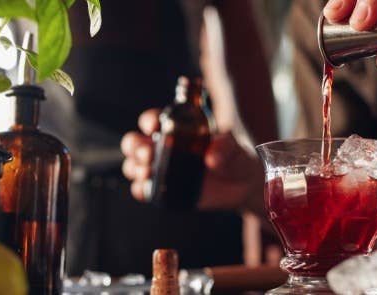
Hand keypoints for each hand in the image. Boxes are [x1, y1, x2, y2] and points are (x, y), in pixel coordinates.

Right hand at [120, 109, 263, 210]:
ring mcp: (162, 170)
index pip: (152, 120)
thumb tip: (211, 158)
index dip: (148, 120)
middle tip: (148, 153)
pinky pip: (144, 190)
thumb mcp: (234, 147)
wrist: (242, 184)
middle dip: (135, 146)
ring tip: (147, 171)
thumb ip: (225, 147)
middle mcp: (163, 147)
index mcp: (176, 129)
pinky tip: (147, 189)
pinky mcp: (164, 190)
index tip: (154, 125)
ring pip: (134, 166)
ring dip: (135, 168)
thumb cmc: (235, 157)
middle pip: (134, 143)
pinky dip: (141, 190)